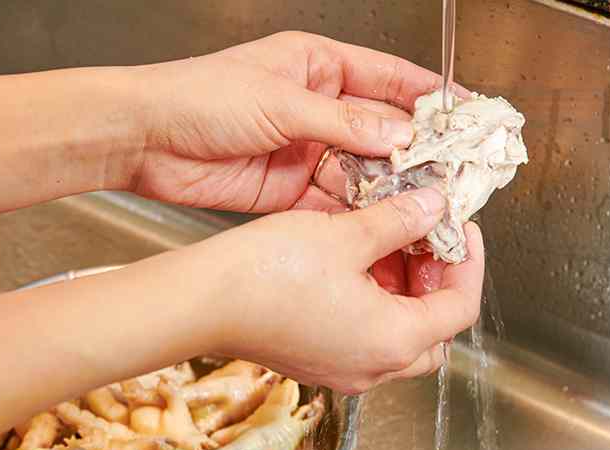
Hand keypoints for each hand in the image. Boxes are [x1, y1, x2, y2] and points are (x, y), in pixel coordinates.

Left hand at [123, 31, 455, 213]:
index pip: (388, 78)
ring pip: (358, 171)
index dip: (430, 98)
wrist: (143, 139)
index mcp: (316, 66)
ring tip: (423, 205)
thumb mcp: (280, 102)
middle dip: (415, 153)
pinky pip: (329, 203)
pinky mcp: (282, 190)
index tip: (466, 117)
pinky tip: (379, 224)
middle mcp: (313, 108)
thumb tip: (400, 133)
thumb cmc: (197, 98)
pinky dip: (353, 215)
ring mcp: (300, 150)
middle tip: (452, 174)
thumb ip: (343, 122)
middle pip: (379, 130)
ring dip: (387, 189)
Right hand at [193, 186, 483, 392]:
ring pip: (397, 340)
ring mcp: (339, 370)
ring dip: (403, 295)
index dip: (468, 261)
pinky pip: (361, 341)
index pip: (460, 307)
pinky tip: (353, 268)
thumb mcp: (347, 233)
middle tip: (427, 243)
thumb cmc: (266, 275)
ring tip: (387, 247)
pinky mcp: (312, 362)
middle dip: (437, 285)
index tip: (458, 226)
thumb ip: (401, 220)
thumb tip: (433, 207)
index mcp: (392, 341)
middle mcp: (370, 367)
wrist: (201, 302)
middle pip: (434, 335)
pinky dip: (371, 307)